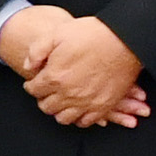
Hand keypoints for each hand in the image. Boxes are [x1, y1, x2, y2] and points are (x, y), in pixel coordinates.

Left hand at [23, 16, 148, 129]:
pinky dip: (79, 118)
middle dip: (43, 98)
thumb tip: (28, 66)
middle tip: (46, 92)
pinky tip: (78, 109)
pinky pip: (86, 122)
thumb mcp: (57, 33)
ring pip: (64, 118)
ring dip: (59, 110)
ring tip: (61, 101)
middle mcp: (69, 94)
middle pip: (47, 107)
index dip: (31, 85)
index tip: (34, 82)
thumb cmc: (93, 34)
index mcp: (55, 77)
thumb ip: (37, 51)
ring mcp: (87, 102)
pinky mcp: (104, 105)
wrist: (126, 39)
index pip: (34, 90)